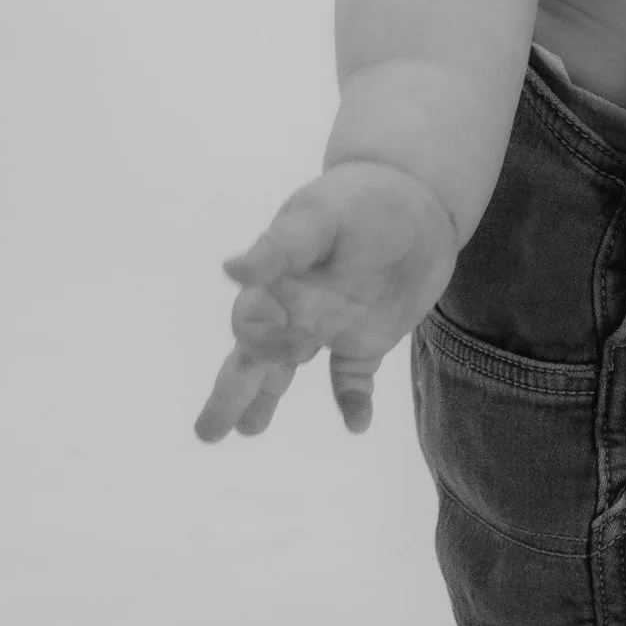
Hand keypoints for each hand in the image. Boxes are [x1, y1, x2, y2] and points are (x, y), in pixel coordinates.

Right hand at [194, 160, 458, 444]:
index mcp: (278, 280)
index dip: (256, 344)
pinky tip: (357, 424)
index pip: (250, 324)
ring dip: (267, 400)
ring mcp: (330, 324)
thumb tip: (231, 270)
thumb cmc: (359, 198)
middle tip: (208, 432)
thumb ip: (280, 247)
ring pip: (288, 371)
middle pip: (255, 358)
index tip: (274, 353)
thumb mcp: (320, 216)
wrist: (416, 193)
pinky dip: (353, 401)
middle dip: (230, 394)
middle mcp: (296, 307)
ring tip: (248, 430)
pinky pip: (353, 377)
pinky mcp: (369, 336)